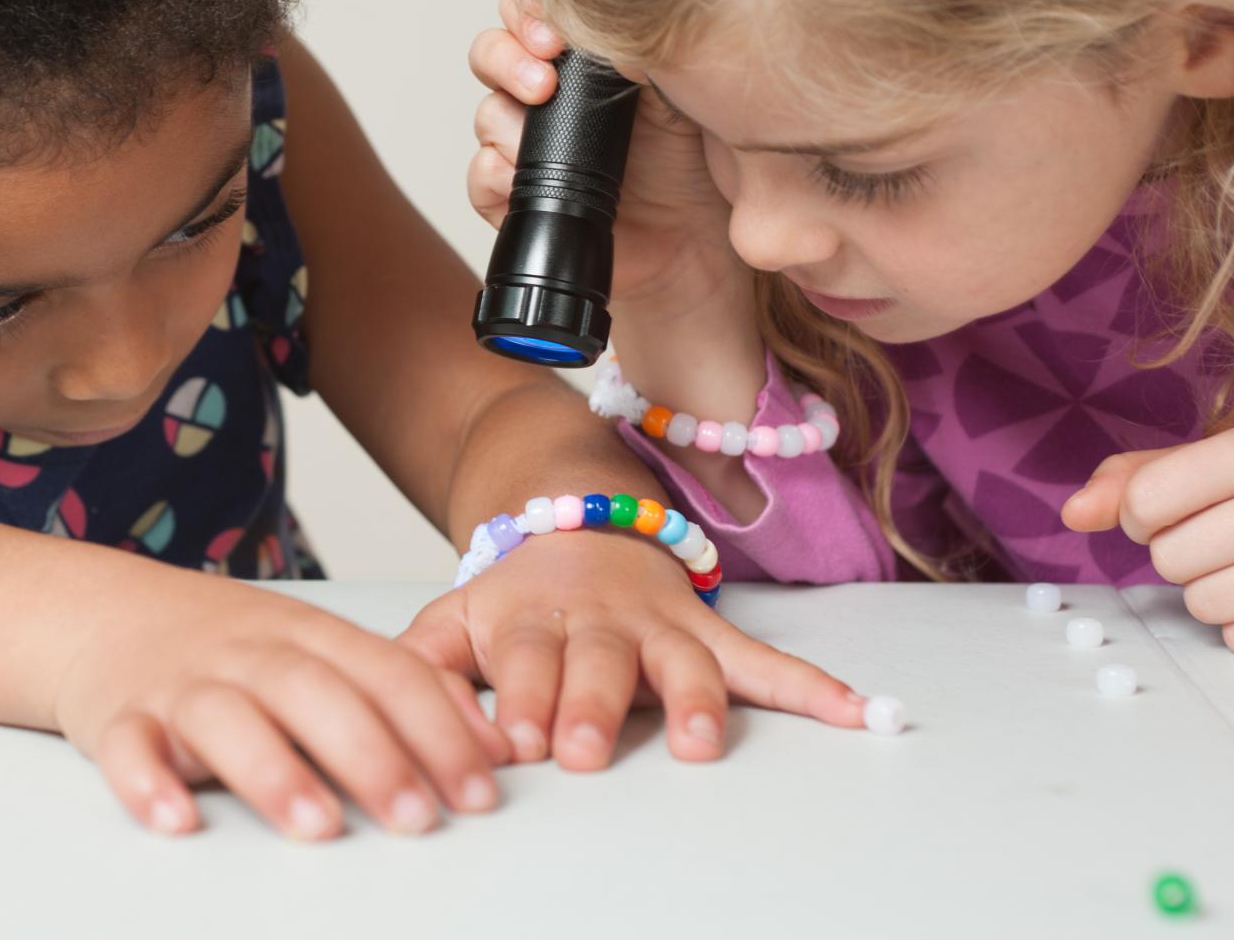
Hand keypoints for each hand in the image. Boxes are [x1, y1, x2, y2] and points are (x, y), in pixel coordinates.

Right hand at [53, 569, 511, 838]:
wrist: (102, 613)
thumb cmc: (231, 646)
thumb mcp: (320, 648)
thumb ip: (402, 688)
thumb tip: (493, 746)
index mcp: (308, 633)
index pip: (385, 671)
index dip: (439, 729)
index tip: (479, 793)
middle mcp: (249, 652)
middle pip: (313, 690)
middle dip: (372, 754)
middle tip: (418, 818)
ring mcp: (182, 683)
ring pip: (226, 715)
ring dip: (273, 769)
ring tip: (318, 825)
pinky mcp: (119, 717)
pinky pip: (127, 746)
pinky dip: (146, 781)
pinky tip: (177, 819)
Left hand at [398, 531, 864, 766]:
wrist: (568, 516)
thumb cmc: (513, 599)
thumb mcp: (454, 618)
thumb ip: (425, 664)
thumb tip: (404, 722)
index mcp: (531, 618)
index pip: (524, 661)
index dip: (520, 698)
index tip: (514, 740)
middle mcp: (599, 621)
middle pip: (598, 663)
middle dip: (592, 706)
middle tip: (581, 750)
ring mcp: (660, 624)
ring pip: (682, 661)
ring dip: (694, 702)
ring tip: (702, 746)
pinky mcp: (707, 632)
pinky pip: (763, 659)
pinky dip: (813, 687)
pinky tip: (860, 714)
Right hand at [468, 0, 743, 314]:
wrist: (692, 241)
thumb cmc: (692, 164)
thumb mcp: (681, 95)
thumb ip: (645, 55)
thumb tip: (610, 32)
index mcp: (580, 59)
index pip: (529, 12)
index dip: (528, 14)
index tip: (556, 39)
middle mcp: (546, 95)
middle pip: (491, 53)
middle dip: (506, 60)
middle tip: (541, 85)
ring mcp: (526, 144)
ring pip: (486, 114)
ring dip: (509, 125)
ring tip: (544, 144)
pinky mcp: (514, 195)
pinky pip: (480, 176)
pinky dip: (495, 174)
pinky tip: (523, 179)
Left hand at [1062, 433, 1233, 649]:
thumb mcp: (1213, 450)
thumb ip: (1139, 474)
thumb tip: (1074, 513)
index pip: (1145, 502)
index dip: (1138, 511)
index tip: (1161, 508)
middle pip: (1168, 558)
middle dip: (1178, 549)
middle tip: (1214, 531)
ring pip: (1202, 603)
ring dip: (1209, 587)